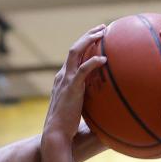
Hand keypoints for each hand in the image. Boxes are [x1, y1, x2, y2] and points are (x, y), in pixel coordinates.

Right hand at [44, 25, 107, 142]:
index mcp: (63, 79)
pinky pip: (83, 70)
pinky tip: (104, 59)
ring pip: (75, 52)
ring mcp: (66, 80)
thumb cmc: (67, 126)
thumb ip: (86, 100)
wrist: (56, 133)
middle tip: (102, 28)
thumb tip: (103, 103)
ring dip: (89, 40)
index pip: (73, 56)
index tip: (97, 38)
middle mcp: (62, 75)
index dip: (84, 45)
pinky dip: (93, 62)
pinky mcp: (71, 88)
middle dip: (88, 35)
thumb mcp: (76, 109)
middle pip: (74, 48)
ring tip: (102, 33)